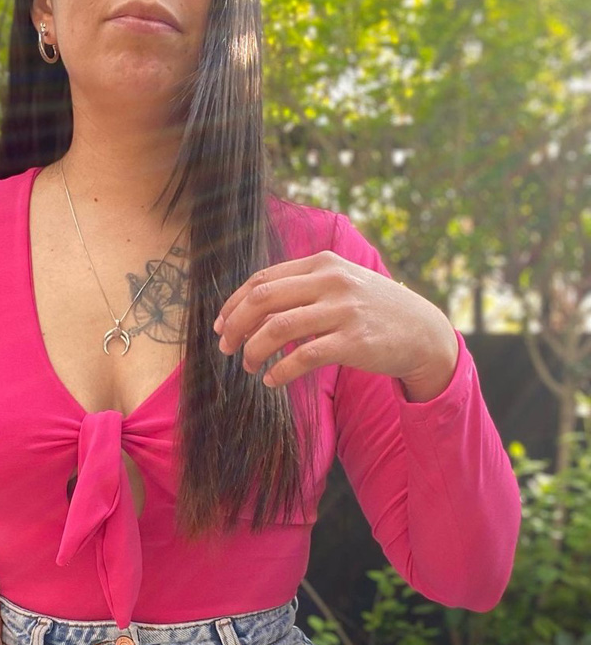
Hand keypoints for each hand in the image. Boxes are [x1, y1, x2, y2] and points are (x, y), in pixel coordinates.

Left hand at [212, 250, 457, 390]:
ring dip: (254, 351)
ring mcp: (342, 310)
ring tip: (249, 367)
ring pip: (278, 328)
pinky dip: (280, 371)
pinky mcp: (353, 341)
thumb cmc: (372, 311)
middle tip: (226, 348)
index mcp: (322, 264)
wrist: (423, 332)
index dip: (234, 304)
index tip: (221, 325)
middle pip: (263, 300)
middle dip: (235, 326)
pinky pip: (304, 357)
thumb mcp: (341, 284)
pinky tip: (272, 380)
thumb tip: (253, 309)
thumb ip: (303, 288)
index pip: (262, 280)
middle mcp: (331, 281)